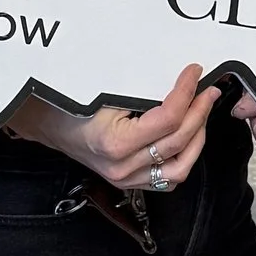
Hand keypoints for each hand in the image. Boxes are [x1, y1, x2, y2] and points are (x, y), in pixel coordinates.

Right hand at [11, 65, 219, 192]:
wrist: (47, 124)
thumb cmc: (70, 104)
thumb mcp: (103, 91)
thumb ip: (141, 89)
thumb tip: (180, 78)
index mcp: (115, 143)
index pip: (167, 118)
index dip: (186, 92)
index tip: (194, 72)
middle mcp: (123, 167)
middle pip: (178, 141)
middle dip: (199, 112)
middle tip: (208, 90)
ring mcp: (127, 179)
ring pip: (180, 168)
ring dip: (197, 139)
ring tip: (202, 114)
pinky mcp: (129, 183)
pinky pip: (167, 178)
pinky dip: (184, 158)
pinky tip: (189, 138)